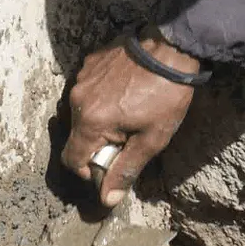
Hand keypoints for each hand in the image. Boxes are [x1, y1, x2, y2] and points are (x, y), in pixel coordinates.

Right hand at [61, 34, 200, 208]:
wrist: (173, 46)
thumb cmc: (166, 94)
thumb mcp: (152, 138)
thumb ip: (126, 169)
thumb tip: (107, 199)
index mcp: (90, 121)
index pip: (71, 160)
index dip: (88, 170)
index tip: (110, 164)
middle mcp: (77, 99)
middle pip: (76, 135)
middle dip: (96, 143)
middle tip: (127, 136)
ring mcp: (82, 77)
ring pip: (80, 111)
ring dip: (97, 119)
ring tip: (127, 111)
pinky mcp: (90, 62)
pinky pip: (87, 88)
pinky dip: (100, 96)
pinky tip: (124, 90)